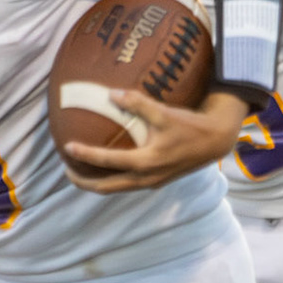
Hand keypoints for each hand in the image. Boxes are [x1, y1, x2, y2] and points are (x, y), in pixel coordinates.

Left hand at [64, 89, 245, 192]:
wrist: (215, 141)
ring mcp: (151, 182)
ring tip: (80, 171)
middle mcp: (146, 178)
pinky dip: (112, 178)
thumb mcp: (164, 112)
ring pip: (116, 188)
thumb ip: (137, 104)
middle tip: (67, 170)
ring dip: (97, 182)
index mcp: (146, 162)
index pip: (107, 161)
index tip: (66, 146)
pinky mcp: (156, 180)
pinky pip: (127, 184)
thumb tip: (111, 94)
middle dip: (84, 181)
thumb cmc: (190, 126)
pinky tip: (106, 167)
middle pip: (106, 187)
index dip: (85, 154)